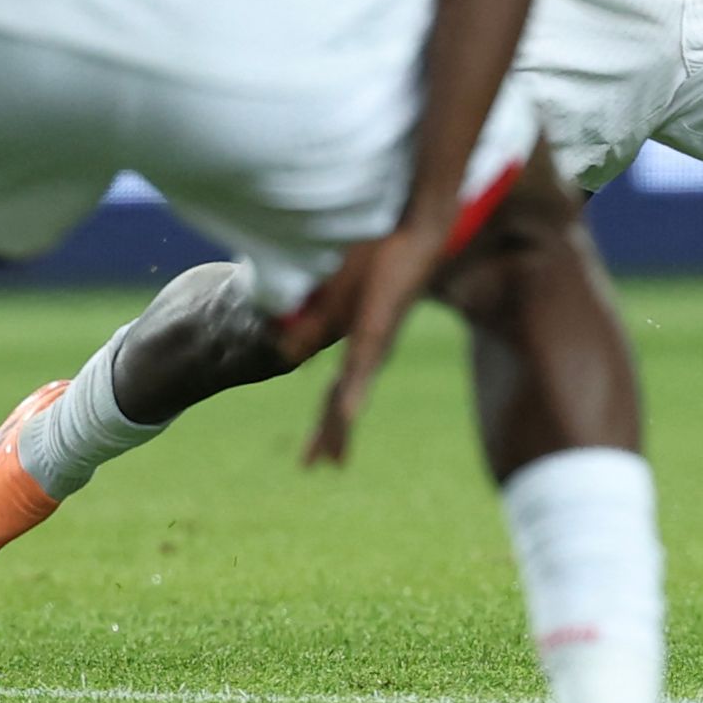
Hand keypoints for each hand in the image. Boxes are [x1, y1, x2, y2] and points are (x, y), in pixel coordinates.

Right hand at [290, 218, 449, 468]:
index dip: (327, 426)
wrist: (413, 234)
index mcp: (360, 348)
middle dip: (332, 437)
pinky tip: (347, 415)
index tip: (316, 458)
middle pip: (343, 403)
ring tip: (333, 461)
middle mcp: (370, 352)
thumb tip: (289, 352)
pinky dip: (352, 394)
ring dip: (340, 428)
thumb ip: (313, 325)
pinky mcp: (376, 328)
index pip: (337, 395)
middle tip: (324, 468)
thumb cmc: (378, 258)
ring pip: (351, 394)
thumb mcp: (335, 296)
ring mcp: (374, 344)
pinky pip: (360, 366)